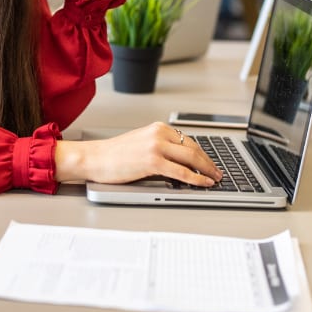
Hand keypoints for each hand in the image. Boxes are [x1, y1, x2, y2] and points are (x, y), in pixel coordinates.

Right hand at [55, 122, 221, 186]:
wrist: (94, 158)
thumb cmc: (113, 154)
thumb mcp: (141, 143)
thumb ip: (160, 147)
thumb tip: (180, 161)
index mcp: (157, 128)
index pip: (188, 140)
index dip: (202, 153)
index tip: (209, 162)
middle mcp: (159, 134)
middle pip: (194, 148)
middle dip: (209, 162)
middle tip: (217, 172)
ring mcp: (156, 146)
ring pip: (191, 158)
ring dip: (207, 170)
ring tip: (214, 179)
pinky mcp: (153, 161)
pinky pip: (182, 172)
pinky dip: (196, 179)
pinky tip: (203, 183)